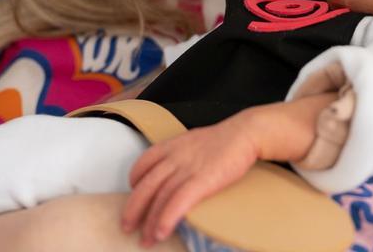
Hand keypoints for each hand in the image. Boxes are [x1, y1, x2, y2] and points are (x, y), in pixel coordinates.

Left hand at [121, 116, 259, 245]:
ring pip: (159, 197)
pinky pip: (177, 202)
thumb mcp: (195, 141)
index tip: (134, 195)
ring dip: (150, 222)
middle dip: (133, 209)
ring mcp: (186, 168)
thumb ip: (182, 155)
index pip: (143, 164)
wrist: (245, 132)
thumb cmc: (225, 140)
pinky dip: (167, 219)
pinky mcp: (201, 180)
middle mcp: (174, 157)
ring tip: (146, 240)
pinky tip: (162, 233)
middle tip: (127, 227)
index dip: (134, 181)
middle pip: (146, 186)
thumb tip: (176, 174)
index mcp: (171, 145)